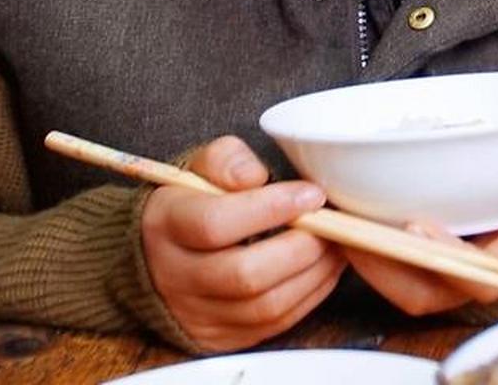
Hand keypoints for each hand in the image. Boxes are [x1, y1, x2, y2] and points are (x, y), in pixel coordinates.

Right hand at [141, 135, 344, 350]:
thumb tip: (253, 176)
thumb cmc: (195, 203)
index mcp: (166, 225)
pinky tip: (325, 267)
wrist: (160, 256)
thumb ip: (227, 160)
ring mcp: (196, 314)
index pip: (215, 224)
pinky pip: (274, 324)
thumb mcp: (202, 168)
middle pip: (245, 274)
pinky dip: (310, 294)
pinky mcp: (221, 338)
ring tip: (337, 243)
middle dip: (302, 247)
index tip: (311, 194)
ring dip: (314, 273)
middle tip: (332, 223)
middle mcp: (174, 276)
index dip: (271, 208)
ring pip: (265, 305)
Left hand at [348, 112, 497, 316]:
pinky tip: (333, 211)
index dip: (442, 257)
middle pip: (417, 286)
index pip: (473, 277)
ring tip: (331, 214)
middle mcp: (466, 279)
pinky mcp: (409, 268)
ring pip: (389, 279)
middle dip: (383, 259)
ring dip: (358, 251)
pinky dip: (354, 245)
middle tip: (351, 222)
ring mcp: (434, 278)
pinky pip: (376, 268)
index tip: (416, 225)